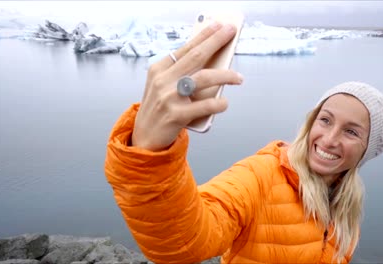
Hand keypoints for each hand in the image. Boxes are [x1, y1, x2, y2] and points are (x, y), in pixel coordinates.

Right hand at [132, 23, 243, 150]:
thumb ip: (182, 73)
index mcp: (159, 69)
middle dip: (216, 41)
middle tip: (230, 33)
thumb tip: (213, 61)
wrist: (144, 138)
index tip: (219, 26)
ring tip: (238, 77)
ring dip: (225, 75)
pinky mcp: (176, 115)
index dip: (204, 35)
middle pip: (196, 56)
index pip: (186, 48)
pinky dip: (218, 104)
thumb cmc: (159, 109)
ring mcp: (169, 97)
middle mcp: (163, 80)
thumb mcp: (163, 86)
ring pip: (204, 78)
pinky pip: (205, 105)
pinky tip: (224, 103)